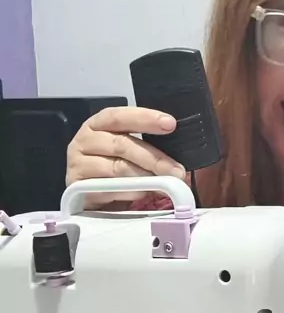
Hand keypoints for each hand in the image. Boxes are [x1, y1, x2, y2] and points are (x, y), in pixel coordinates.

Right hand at [66, 106, 185, 206]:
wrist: (89, 196)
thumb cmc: (111, 168)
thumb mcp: (127, 151)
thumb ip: (145, 147)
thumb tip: (174, 159)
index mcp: (98, 124)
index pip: (120, 116)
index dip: (145, 118)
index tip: (170, 124)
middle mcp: (85, 140)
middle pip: (121, 144)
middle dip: (153, 158)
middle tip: (176, 171)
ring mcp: (78, 164)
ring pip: (117, 168)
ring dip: (144, 177)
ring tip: (164, 184)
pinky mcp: (78, 187)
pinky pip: (109, 189)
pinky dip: (130, 192)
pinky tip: (144, 193)